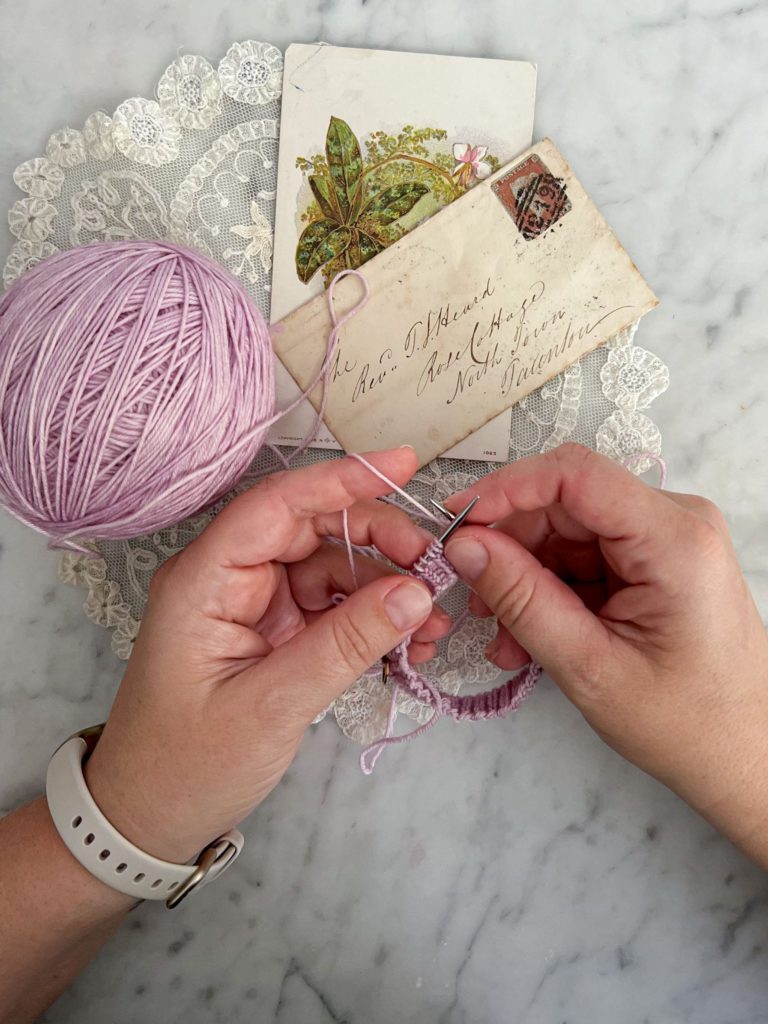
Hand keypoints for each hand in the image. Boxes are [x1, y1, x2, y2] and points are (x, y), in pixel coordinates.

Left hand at [83, 448, 448, 863]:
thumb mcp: (273, 705)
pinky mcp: (276, 632)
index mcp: (206, 579)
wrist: (150, 818)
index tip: (403, 463)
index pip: (277, 505)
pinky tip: (410, 641)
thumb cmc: (188, 764)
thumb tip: (415, 592)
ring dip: (387, 589)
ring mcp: (256, 604)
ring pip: (334, 568)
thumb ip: (346, 644)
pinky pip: (334, 607)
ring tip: (434, 623)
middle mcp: (231, 578)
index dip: (341, 479)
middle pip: (314, 530)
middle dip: (380, 541)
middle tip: (436, 569)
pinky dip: (374, 620)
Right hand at [444, 444, 767, 863]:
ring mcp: (666, 538)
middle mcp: (675, 522)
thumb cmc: (687, 724)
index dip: (506, 488)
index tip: (454, 522)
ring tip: (502, 636)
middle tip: (471, 598)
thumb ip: (522, 599)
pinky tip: (528, 635)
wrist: (747, 756)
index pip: (575, 474)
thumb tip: (463, 545)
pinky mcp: (654, 560)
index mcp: (674, 539)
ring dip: (524, 576)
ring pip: (566, 531)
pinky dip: (549, 590)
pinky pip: (583, 555)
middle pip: (565, 502)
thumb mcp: (590, 666)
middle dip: (509, 545)